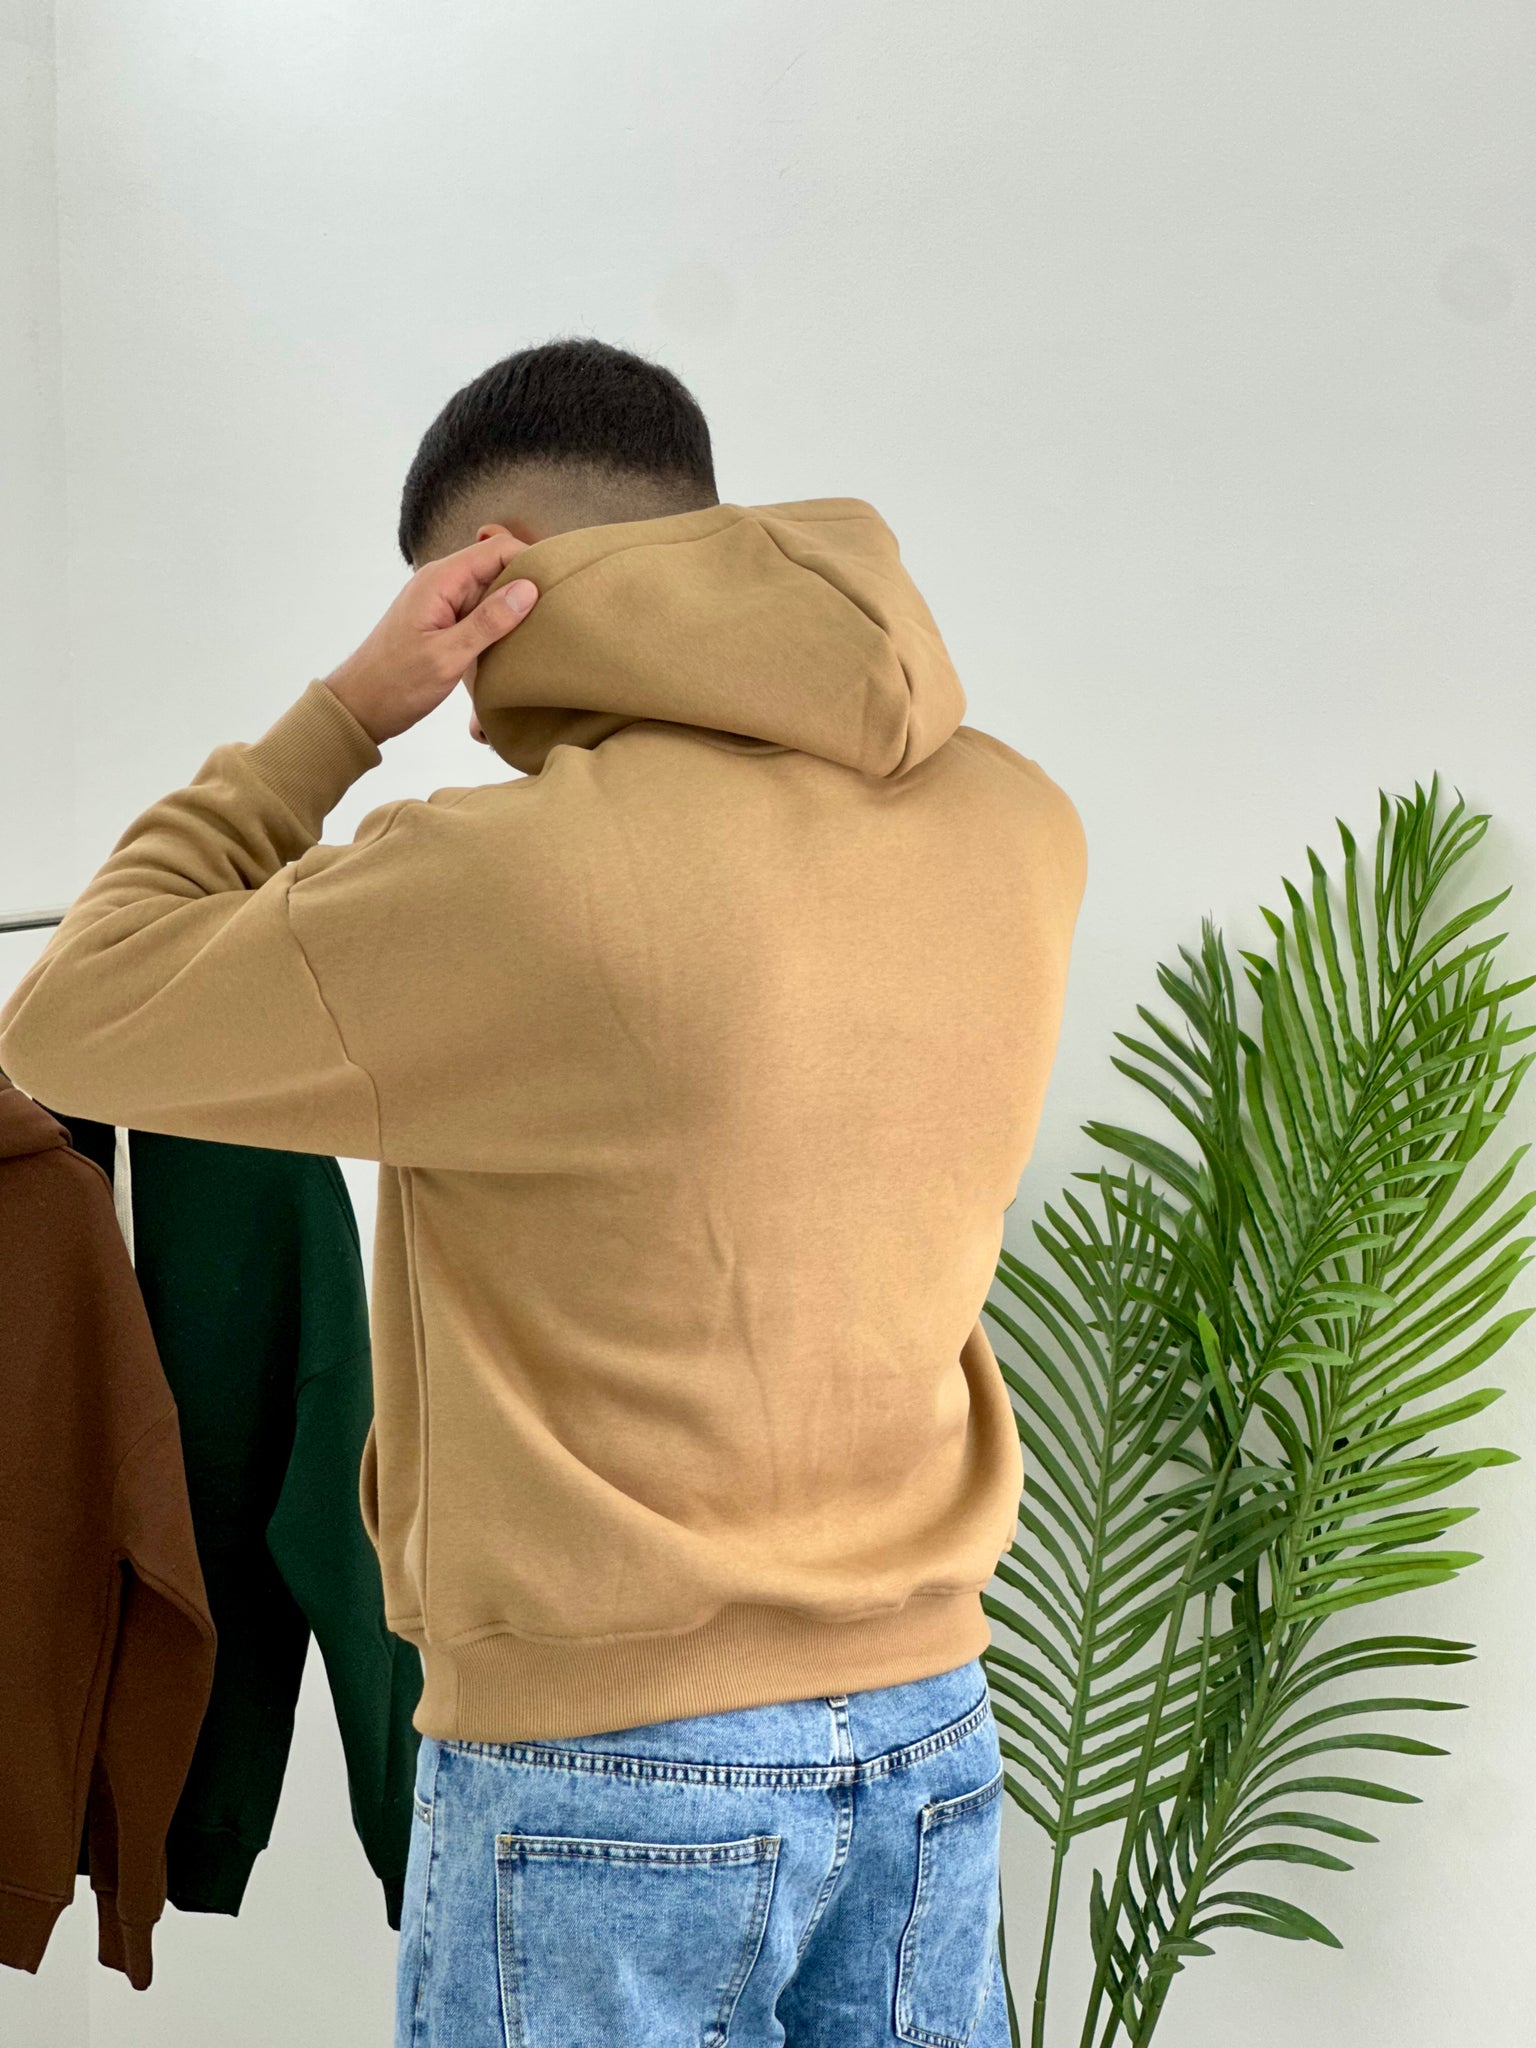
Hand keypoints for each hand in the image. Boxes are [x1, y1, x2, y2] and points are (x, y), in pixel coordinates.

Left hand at [322, 533, 538, 744]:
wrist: (359, 707)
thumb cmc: (395, 683)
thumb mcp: (447, 656)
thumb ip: (489, 622)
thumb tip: (529, 589)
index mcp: (440, 580)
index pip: (496, 550)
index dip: (530, 561)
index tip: (559, 585)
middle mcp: (442, 582)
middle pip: (497, 566)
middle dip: (527, 582)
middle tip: (559, 608)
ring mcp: (442, 601)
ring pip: (491, 589)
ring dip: (515, 605)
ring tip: (545, 625)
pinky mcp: (444, 621)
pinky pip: (480, 610)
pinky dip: (500, 621)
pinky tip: (518, 640)